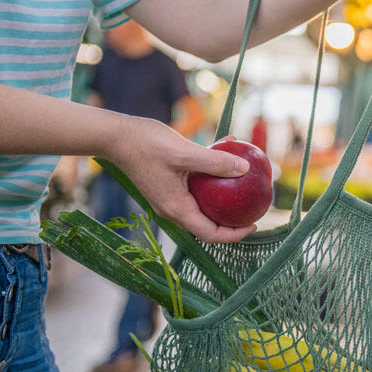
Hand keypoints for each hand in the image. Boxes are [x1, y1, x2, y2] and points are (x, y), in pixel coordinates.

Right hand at [108, 118, 256, 243]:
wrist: (117, 136)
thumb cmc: (146, 144)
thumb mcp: (184, 152)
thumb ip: (215, 162)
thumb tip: (245, 169)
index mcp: (176, 208)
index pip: (210, 234)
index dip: (234, 234)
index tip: (254, 225)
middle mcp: (173, 207)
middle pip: (209, 223)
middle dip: (232, 218)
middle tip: (253, 207)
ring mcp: (170, 196)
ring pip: (204, 203)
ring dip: (224, 194)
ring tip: (245, 182)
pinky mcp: (169, 183)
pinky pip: (197, 184)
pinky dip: (212, 173)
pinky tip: (227, 149)